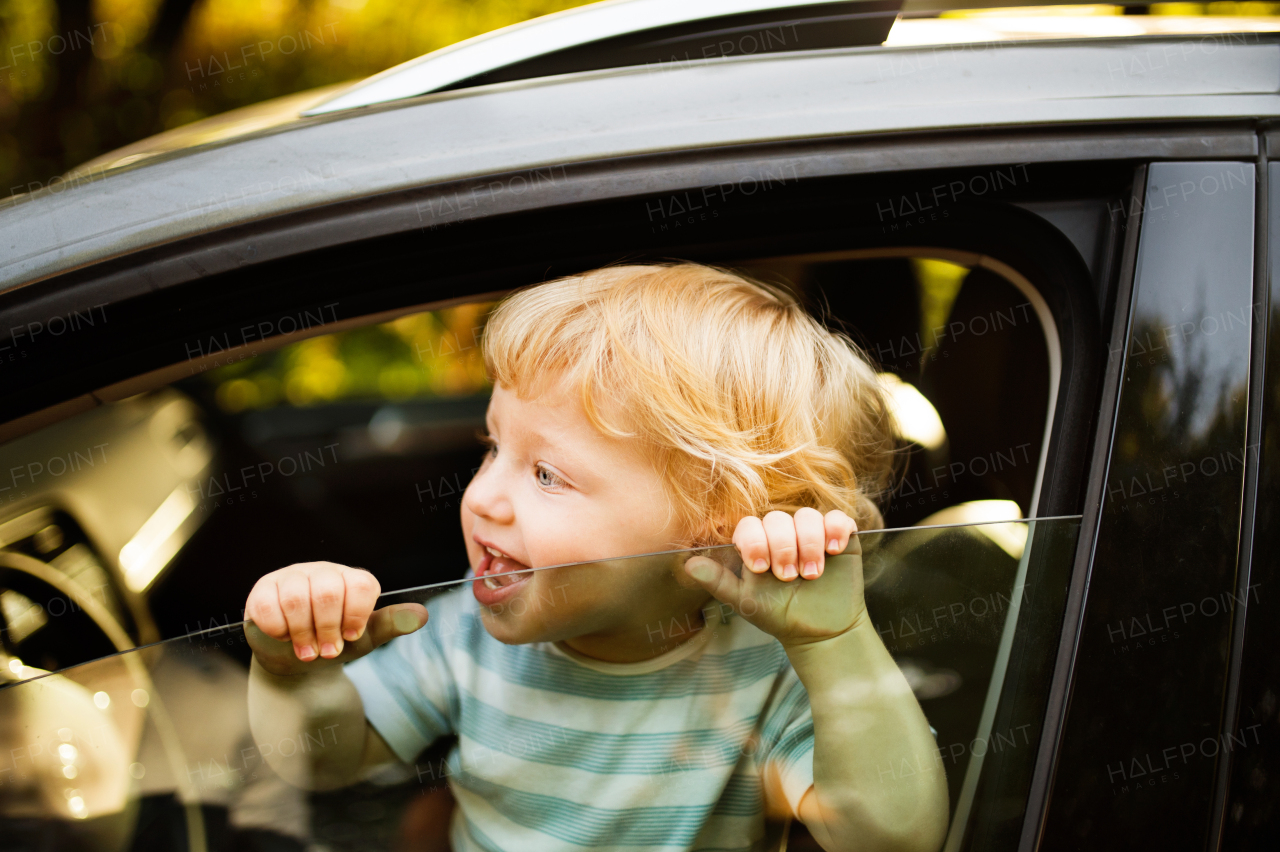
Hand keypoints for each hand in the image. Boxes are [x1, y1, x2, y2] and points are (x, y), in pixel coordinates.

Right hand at [244, 562, 426, 675]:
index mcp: (351, 579)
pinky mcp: (264, 588)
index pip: (362, 585)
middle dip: (327, 629)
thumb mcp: (366, 638)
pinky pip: (267, 605)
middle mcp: (323, 571)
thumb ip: (392, 624)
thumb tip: (422, 615)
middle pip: (328, 591)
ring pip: (297, 598)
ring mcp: (291, 576)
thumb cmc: (334, 643)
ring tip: (307, 651)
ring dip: (302, 633)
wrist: (296, 660)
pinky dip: (277, 629)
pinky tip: (283, 637)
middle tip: (327, 651)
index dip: (357, 616)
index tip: (351, 636)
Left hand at [683, 508, 865, 645]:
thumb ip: (718, 582)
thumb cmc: (779, 615)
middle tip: (788, 576)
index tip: (761, 569)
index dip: (755, 542)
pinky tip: (834, 551)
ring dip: (809, 544)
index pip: (750, 525)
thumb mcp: (745, 601)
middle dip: (783, 547)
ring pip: (807, 517)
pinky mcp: (839, 536)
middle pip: (778, 518)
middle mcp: (782, 532)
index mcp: (756, 543)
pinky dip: (836, 530)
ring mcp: (811, 532)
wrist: (820, 631)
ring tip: (811, 574)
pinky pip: (838, 518)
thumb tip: (688, 565)